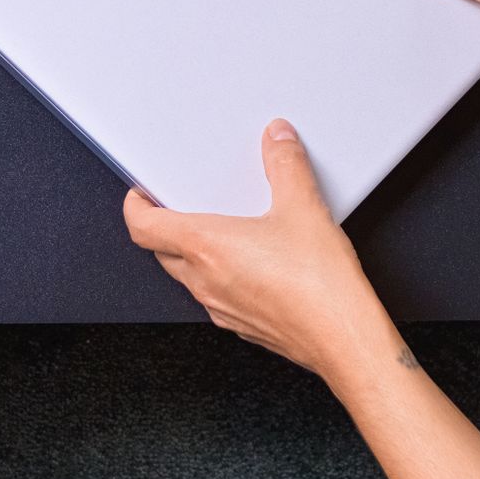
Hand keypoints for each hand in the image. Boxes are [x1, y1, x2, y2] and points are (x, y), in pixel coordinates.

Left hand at [124, 119, 399, 386]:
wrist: (344, 338)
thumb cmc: (320, 286)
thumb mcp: (304, 207)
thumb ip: (286, 165)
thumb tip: (277, 140)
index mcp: (205, 247)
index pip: (143, 227)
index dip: (134, 206)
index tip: (140, 193)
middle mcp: (204, 281)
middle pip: (161, 252)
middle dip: (165, 227)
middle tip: (180, 206)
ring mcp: (221, 309)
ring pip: (188, 277)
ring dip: (194, 255)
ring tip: (223, 233)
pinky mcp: (242, 326)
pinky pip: (217, 298)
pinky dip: (222, 279)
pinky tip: (254, 267)